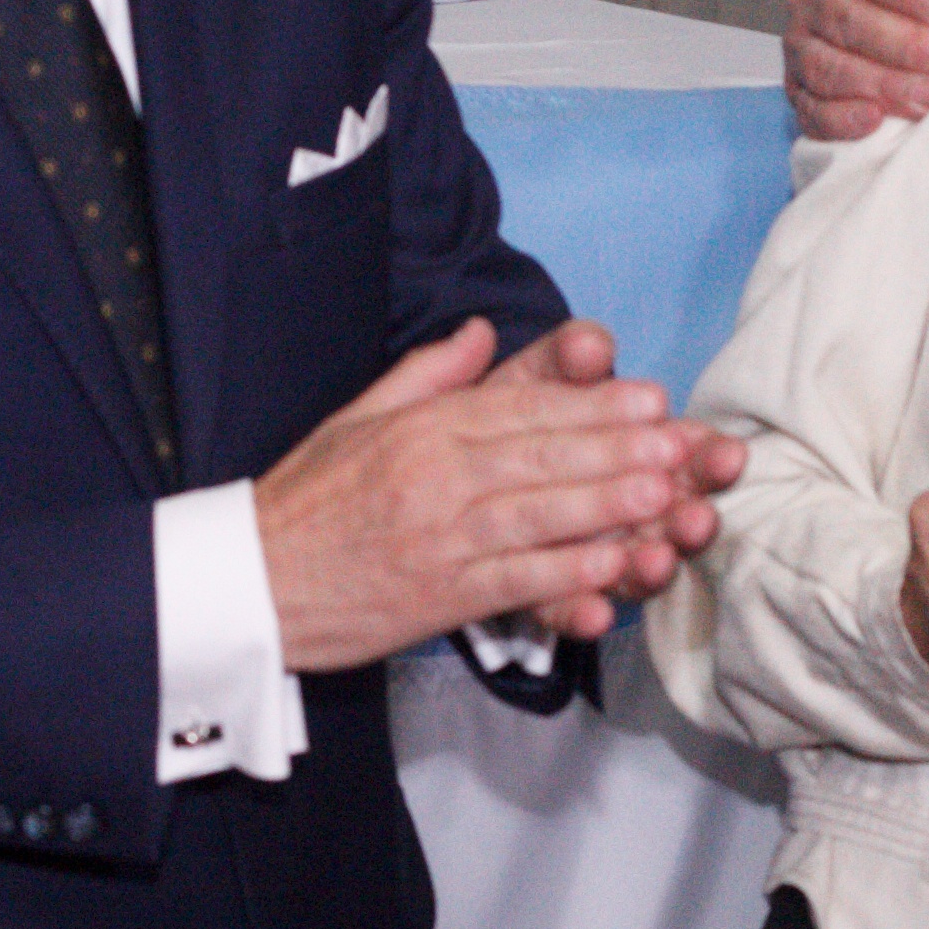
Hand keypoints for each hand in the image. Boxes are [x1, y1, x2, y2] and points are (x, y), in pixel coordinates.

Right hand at [260, 319, 732, 673]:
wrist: (248, 583)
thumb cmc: (307, 498)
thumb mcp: (358, 417)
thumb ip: (428, 374)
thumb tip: (482, 331)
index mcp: (422, 429)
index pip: (520, 408)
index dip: (592, 404)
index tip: (649, 398)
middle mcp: (434, 478)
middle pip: (541, 456)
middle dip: (618, 449)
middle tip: (680, 443)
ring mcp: (439, 539)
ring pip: (537, 515)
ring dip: (606, 505)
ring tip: (666, 496)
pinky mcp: (438, 597)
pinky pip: (513, 582)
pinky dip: (565, 575)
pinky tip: (612, 566)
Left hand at [486, 317, 745, 602]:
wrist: (428, 476)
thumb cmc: (494, 417)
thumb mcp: (528, 377)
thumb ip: (564, 358)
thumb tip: (590, 343)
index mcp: (626, 449)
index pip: (678, 451)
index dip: (703, 454)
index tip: (724, 453)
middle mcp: (619, 507)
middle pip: (668, 513)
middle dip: (690, 517)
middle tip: (700, 516)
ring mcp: (586, 554)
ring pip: (630, 566)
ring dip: (649, 566)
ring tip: (656, 561)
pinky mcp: (542, 594)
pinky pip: (563, 608)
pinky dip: (579, 612)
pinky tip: (592, 616)